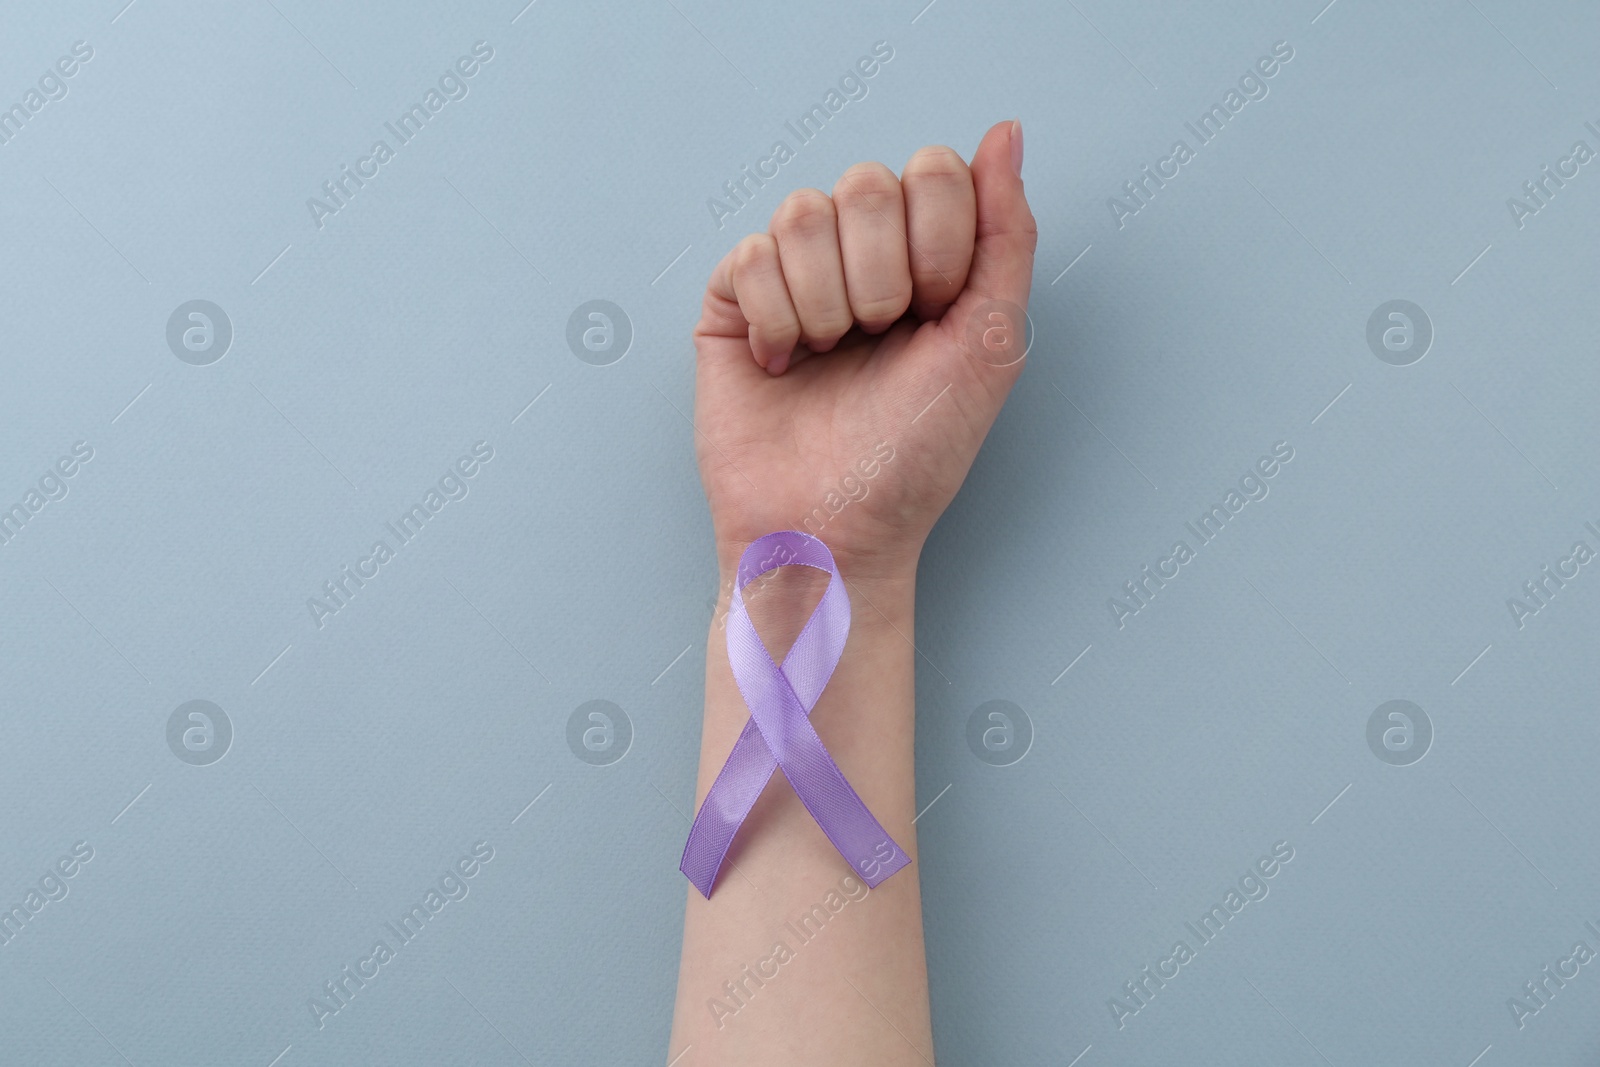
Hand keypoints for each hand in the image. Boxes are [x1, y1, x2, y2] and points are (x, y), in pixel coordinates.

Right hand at [693, 119, 1036, 583]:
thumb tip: (1005, 131)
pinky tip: (783, 362)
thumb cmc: (913, 455)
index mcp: (929, 257)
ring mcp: (794, 275)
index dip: (938, 243)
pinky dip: (775, 317)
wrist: (832, 525)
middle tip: (880, 340)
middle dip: (883, 275)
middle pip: (868, 182)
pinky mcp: (734, 302)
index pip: (935, 171)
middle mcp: (861, 256)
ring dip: (828, 301)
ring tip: (830, 356)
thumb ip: (1007, 233)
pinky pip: (750, 254)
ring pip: (804, 211)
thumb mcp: (991, 345)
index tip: (936, 317)